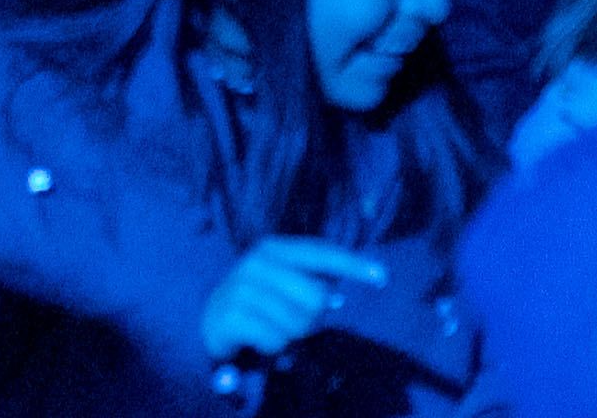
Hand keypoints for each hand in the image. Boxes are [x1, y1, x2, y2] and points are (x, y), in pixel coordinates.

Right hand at [197, 237, 388, 363]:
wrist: (213, 318)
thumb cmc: (261, 300)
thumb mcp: (286, 285)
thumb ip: (314, 285)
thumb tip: (337, 299)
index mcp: (273, 248)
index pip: (321, 253)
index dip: (353, 264)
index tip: (383, 276)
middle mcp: (256, 262)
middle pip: (316, 298)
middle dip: (314, 318)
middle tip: (297, 321)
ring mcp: (241, 288)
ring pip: (298, 324)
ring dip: (293, 335)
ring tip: (276, 329)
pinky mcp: (231, 315)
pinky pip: (277, 340)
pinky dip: (276, 348)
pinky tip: (262, 340)